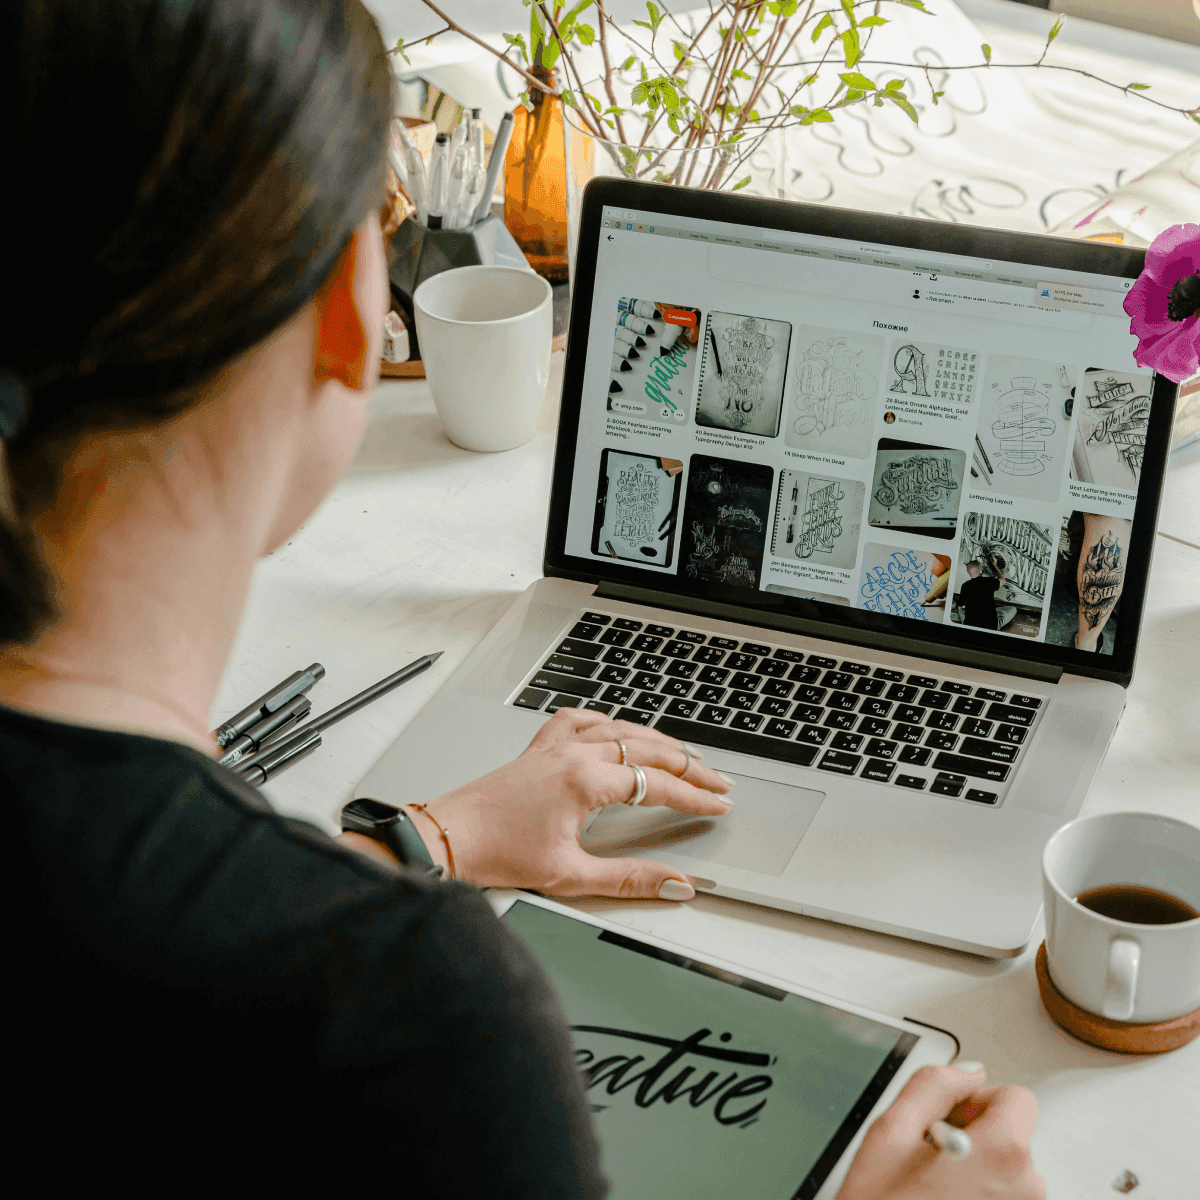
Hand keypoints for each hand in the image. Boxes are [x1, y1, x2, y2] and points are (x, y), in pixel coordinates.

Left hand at [405, 707, 733, 898]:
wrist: (448, 838)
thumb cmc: (497, 853)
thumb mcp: (571, 875)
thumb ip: (630, 878)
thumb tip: (674, 882)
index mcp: (584, 781)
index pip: (657, 784)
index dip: (695, 796)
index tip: (719, 804)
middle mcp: (572, 755)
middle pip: (647, 749)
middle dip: (689, 765)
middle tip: (718, 780)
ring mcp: (554, 747)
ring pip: (620, 729)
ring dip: (657, 740)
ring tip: (684, 755)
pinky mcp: (538, 749)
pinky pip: (581, 720)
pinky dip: (608, 721)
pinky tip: (617, 727)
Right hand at [837, 1064, 1044, 1199]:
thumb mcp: (890, 1132)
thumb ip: (933, 1085)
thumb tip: (966, 1071)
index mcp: (1003, 1154)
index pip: (1017, 1099)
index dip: (977, 1101)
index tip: (949, 1119)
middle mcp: (1027, 1192)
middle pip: (1013, 1141)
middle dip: (975, 1142)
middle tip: (930, 1162)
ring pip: (1008, 1180)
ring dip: (976, 1178)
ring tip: (931, 1194)